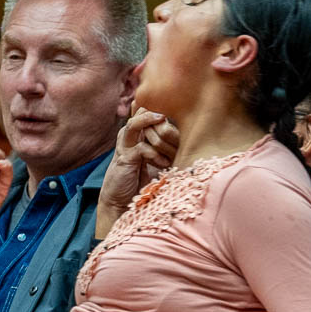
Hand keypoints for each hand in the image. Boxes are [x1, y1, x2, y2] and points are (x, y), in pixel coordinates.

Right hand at [96, 108, 178, 237]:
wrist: (121, 201)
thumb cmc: (141, 181)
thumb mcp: (156, 160)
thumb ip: (165, 148)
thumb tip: (189, 140)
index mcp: (137, 134)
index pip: (148, 110)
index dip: (162, 111)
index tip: (181, 118)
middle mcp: (129, 137)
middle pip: (140, 111)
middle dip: (157, 115)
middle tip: (171, 121)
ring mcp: (125, 146)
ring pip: (135, 124)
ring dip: (151, 125)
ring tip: (165, 126)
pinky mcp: (124, 159)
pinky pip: (141, 147)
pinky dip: (154, 153)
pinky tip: (164, 164)